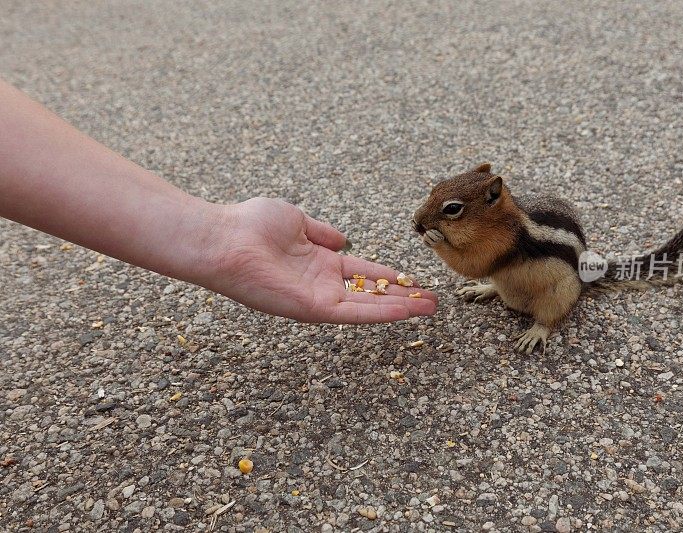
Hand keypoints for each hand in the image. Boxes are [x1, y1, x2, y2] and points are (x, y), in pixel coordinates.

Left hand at [202, 197, 437, 322]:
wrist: (224, 239)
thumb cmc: (251, 225)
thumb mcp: (295, 220)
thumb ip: (322, 232)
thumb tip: (344, 240)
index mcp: (318, 263)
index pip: (362, 272)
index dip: (388, 276)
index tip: (413, 279)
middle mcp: (321, 283)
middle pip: (371, 293)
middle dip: (402, 297)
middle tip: (432, 301)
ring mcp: (318, 298)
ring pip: (368, 306)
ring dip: (400, 308)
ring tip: (430, 308)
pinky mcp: (312, 308)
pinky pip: (353, 313)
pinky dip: (380, 313)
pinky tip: (405, 311)